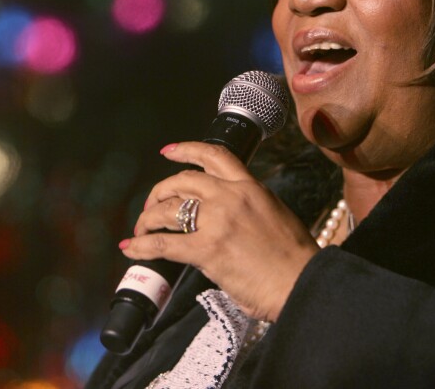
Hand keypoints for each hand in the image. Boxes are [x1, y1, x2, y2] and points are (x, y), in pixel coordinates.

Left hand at [120, 141, 319, 321]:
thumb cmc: (293, 259)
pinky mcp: (207, 249)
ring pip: (167, 209)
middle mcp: (230, 197)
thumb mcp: (275, 215)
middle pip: (181, 181)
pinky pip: (163, 243)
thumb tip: (227, 215)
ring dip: (147, 219)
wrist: (302, 282)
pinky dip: (142, 246)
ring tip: (140, 230)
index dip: (186, 150)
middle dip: (159, 192)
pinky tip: (132, 248)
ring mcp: (217, 221)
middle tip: (151, 206)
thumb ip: (249, 206)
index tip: (169, 150)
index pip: (214, 156)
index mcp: (250, 187)